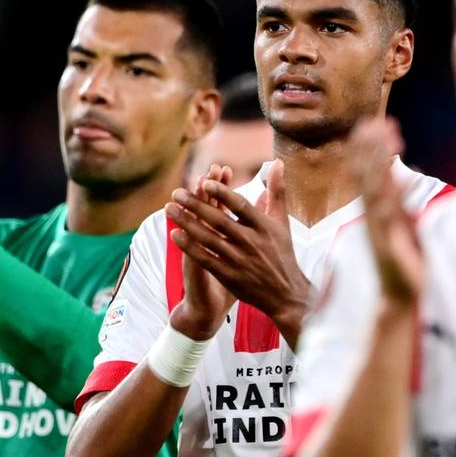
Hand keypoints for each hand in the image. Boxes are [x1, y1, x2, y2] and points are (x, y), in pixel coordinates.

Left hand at [167, 160, 311, 343]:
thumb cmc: (282, 253)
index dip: (222, 193)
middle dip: (196, 205)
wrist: (286, 294)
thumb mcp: (282, 221)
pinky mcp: (229, 276)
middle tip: (176, 192)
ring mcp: (239, 260)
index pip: (241, 206)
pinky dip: (190, 247)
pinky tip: (175, 235)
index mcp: (264, 227)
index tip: (204, 181)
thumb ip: (277, 191)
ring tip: (169, 209)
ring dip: (187, 223)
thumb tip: (278, 163)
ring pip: (208, 239)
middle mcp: (251, 242)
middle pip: (219, 221)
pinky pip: (205, 259)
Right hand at [349, 117, 422, 304]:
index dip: (367, 152)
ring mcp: (380, 233)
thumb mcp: (405, 230)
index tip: (369, 125)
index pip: (369, 178)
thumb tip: (407, 177)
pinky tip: (395, 174)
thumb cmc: (405, 271)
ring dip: (375, 164)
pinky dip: (392, 194)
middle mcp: (375, 222)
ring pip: (376, 191)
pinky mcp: (391, 246)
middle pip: (367, 180)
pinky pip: (391, 215)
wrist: (400, 305)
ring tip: (378, 138)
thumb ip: (403, 205)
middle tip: (368, 123)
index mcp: (378, 217)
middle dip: (367, 151)